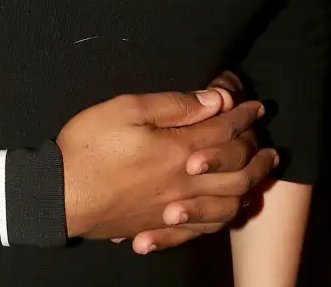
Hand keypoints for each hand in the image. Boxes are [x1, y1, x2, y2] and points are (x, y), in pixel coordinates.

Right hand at [57, 90, 275, 243]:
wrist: (62, 195)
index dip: (241, 115)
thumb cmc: (90, 145)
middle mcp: (184, 183)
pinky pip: (203, 229)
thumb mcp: (126, 109)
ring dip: (248, 188)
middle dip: (255, 153)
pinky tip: (224, 212)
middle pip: (234, 170)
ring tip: (258, 178)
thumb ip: (172, 105)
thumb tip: (213, 101)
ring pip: (226, 204)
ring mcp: (173, 209)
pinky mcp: (159, 225)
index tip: (255, 106)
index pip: (222, 130)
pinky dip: (221, 219)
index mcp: (177, 150)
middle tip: (268, 143)